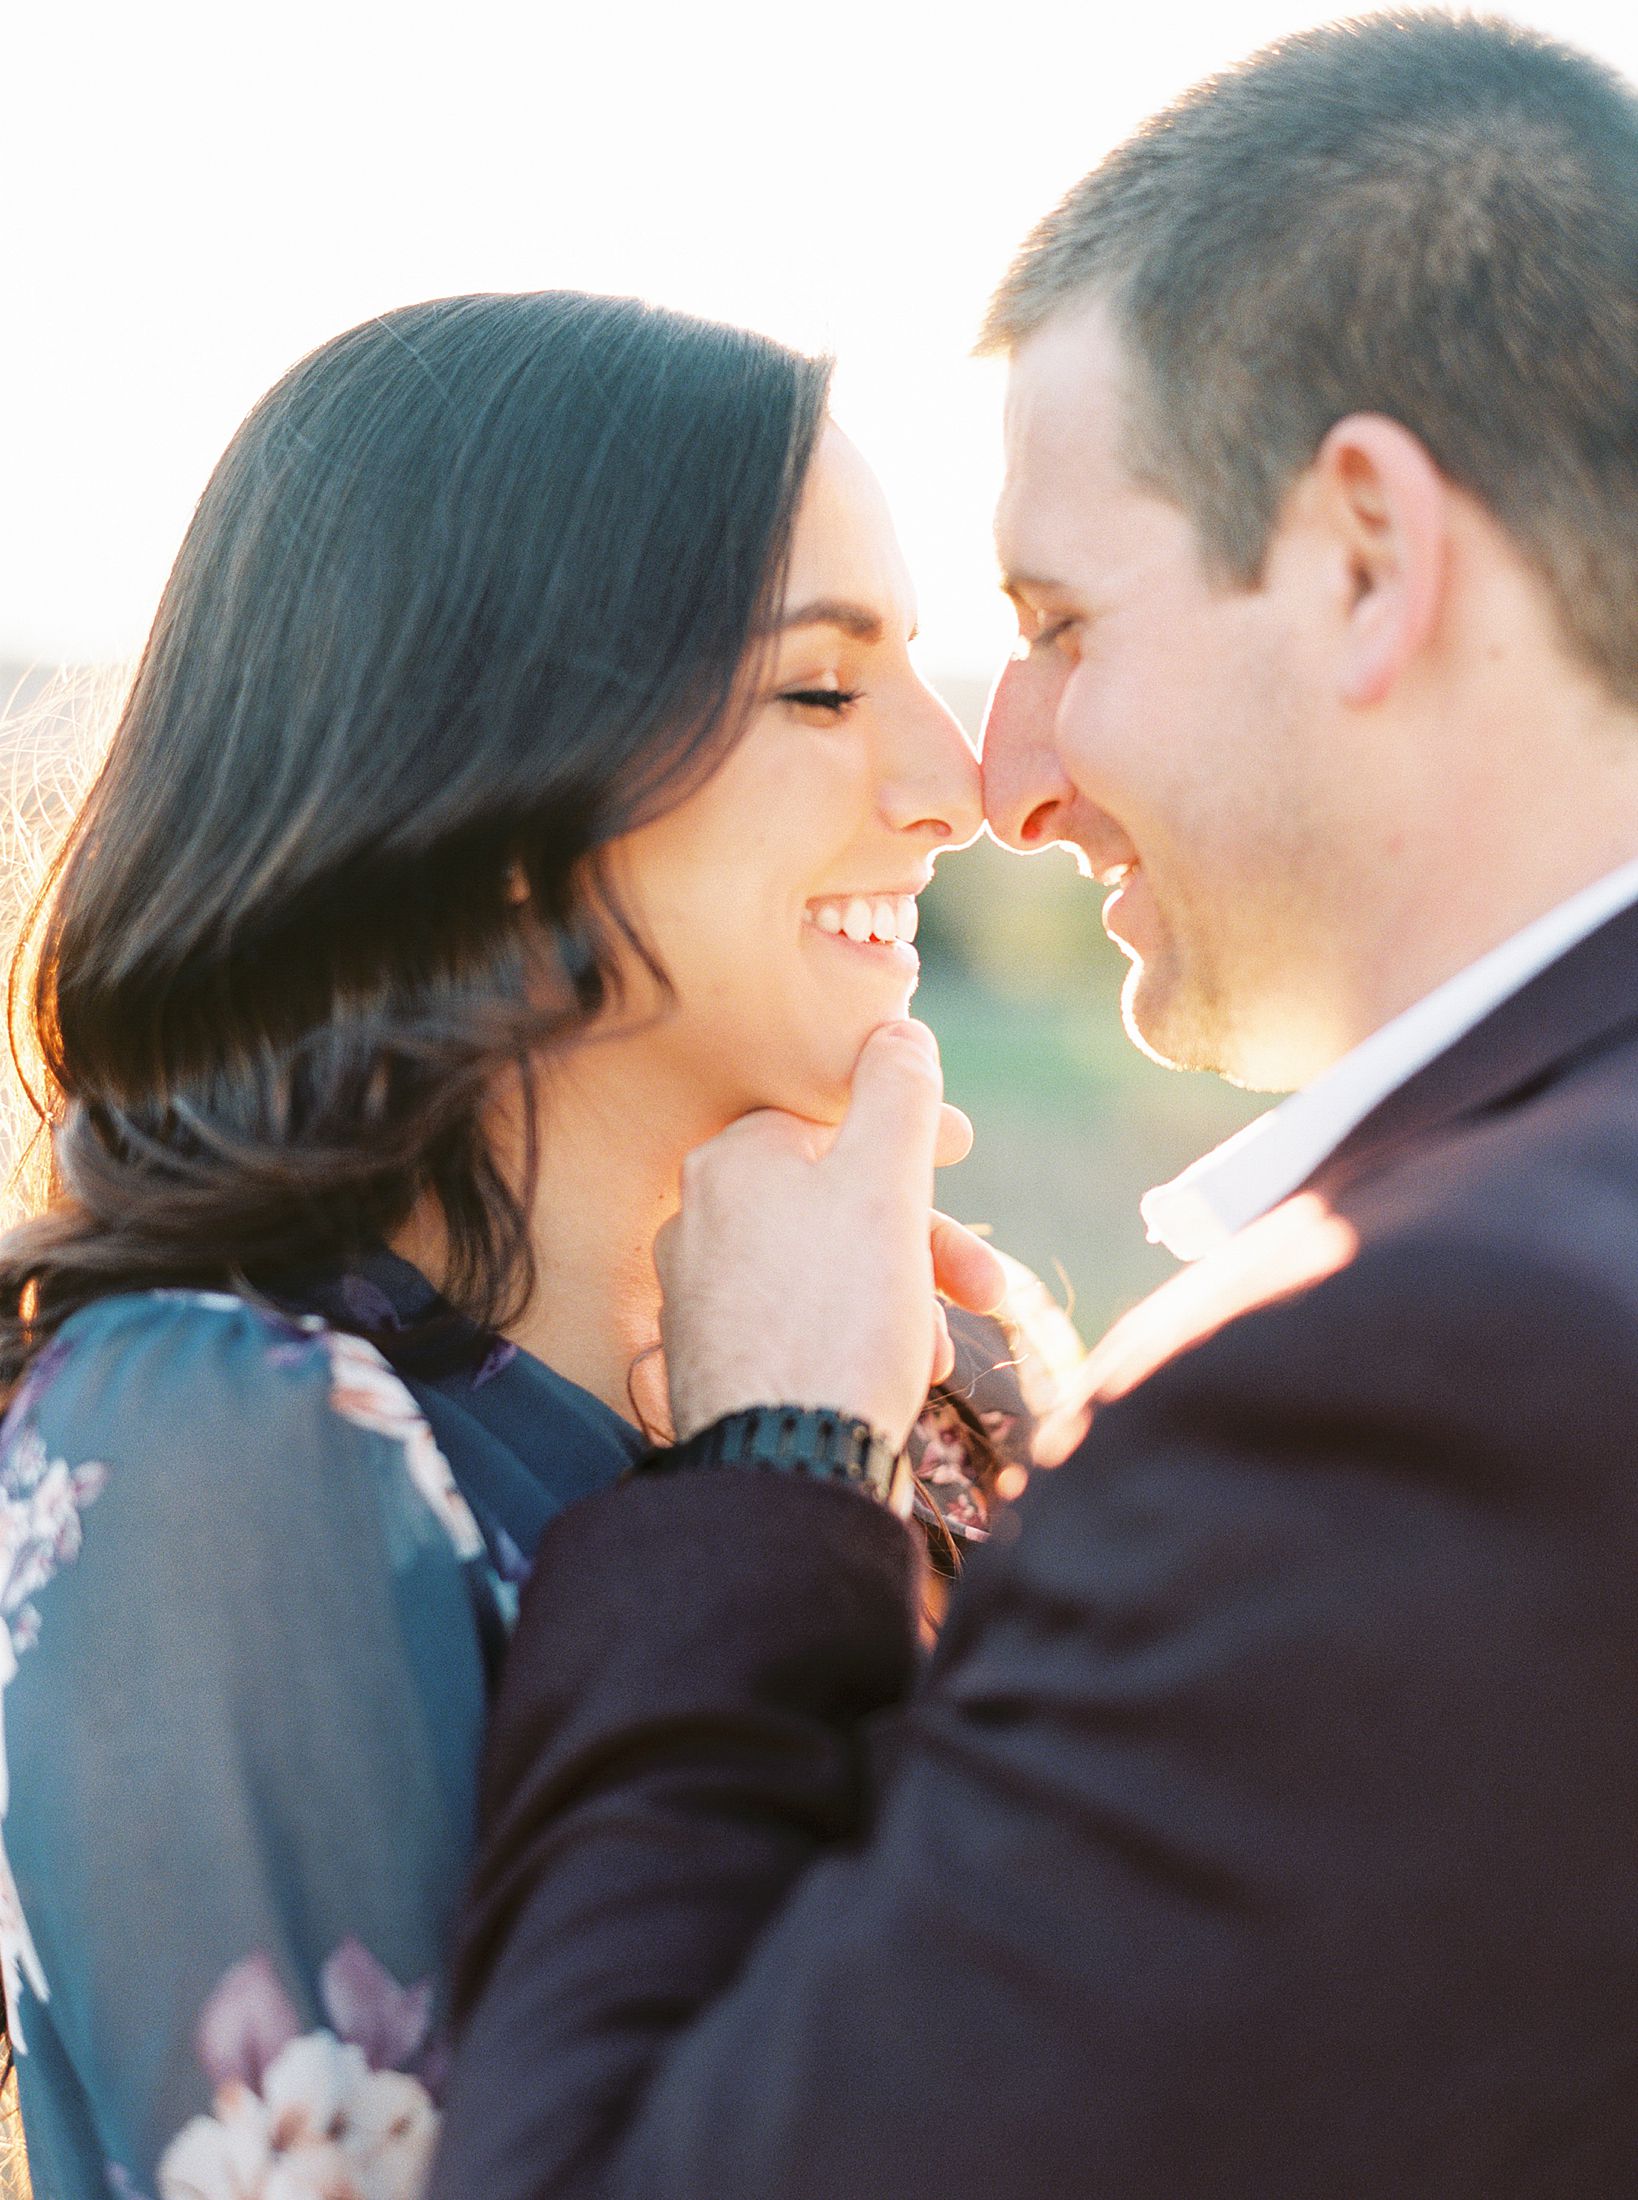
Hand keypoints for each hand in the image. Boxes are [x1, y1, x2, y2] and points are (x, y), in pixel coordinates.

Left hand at [657, 1022, 1006, 1451]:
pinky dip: (855, 1337)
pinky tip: (895, 1375)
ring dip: (899, 1296)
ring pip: (825, 1268)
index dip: (910, 1139)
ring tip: (940, 1350)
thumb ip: (899, 1093)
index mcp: (733, 1160)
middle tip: (985, 1287)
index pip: (832, 1120)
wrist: (783, 1468)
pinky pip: (798, 1323)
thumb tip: (897, 1028)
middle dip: (921, 1241)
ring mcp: (699, 1295)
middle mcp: (699, 1218)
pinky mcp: (711, 1359)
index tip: (963, 1158)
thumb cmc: (838, 1317)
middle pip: (835, 1202)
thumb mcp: (887, 1182)